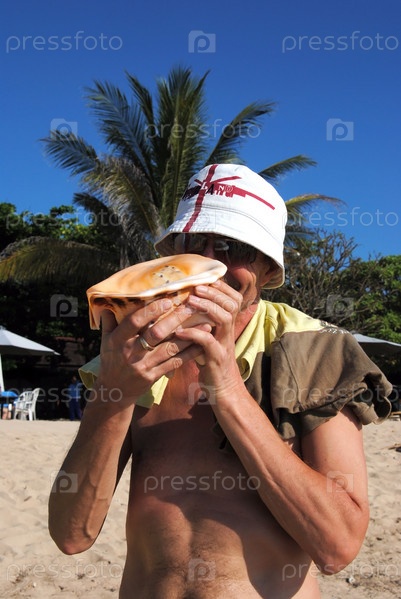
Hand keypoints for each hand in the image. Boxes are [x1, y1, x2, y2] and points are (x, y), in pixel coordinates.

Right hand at [94, 297, 211, 406]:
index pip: (134, 322)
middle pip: (156, 333)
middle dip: (175, 319)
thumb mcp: (105, 341)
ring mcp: (144, 365)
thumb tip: (109, 300)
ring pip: (170, 348)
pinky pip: (175, 363)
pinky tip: (202, 344)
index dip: (151, 310)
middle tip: (191, 307)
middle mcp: (131, 352)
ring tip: (205, 324)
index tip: (168, 300)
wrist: (115, 391)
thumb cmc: (111, 361)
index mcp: (117, 340)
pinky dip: (190, 353)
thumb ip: (109, 321)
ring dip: (189, 336)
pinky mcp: (154, 376)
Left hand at [174, 280, 245, 401]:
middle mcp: (229, 333)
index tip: (206, 280)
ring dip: (207, 307)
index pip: (234, 299)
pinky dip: (194, 333)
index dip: (222, 288)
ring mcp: (224, 345)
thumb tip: (185, 305)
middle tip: (197, 287)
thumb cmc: (211, 362)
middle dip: (215, 293)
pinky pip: (208, 341)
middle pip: (232, 304)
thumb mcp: (210, 339)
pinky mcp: (216, 358)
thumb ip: (203, 323)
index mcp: (228, 326)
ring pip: (224, 318)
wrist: (223, 390)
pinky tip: (180, 330)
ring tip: (191, 302)